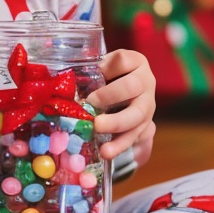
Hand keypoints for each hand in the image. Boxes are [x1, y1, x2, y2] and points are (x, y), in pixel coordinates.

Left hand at [87, 48, 155, 165]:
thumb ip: (92, 71)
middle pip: (133, 87)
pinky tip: (106, 151)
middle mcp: (146, 82)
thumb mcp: (104, 68)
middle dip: (111, 95)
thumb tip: (66, 82)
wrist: (130, 97)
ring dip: (116, 123)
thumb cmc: (111, 78)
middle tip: (91, 102)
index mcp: (136, 62)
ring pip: (137, 115)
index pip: (124, 61)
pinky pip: (134, 137)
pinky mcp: (144, 126)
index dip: (109, 67)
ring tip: (98, 128)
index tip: (96, 72)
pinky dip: (119, 145)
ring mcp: (148, 105)